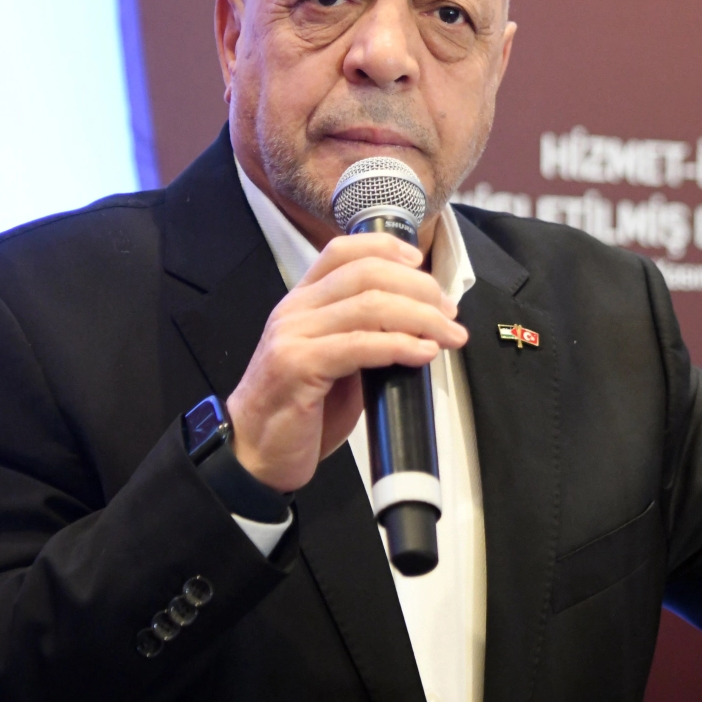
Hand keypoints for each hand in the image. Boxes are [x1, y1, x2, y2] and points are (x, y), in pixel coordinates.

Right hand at [225, 232, 467, 491]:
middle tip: (449, 311)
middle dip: (418, 288)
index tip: (422, 262)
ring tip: (449, 335)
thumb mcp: (332, 363)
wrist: (252, 453)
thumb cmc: (297, 412)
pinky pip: (359, 345)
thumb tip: (418, 329)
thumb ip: (363, 337)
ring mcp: (294, 336)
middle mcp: (295, 310)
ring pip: (369, 305)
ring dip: (421, 318)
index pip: (342, 251)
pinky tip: (424, 353)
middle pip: (366, 273)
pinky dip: (399, 345)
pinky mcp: (298, 366)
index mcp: (301, 302)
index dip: (385, 247)